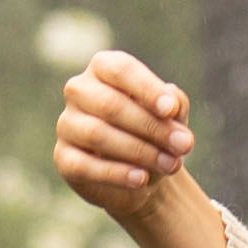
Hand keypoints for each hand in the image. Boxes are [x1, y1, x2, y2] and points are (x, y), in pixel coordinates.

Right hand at [55, 46, 199, 223]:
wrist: (141, 174)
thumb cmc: (155, 132)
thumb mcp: (172, 115)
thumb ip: (176, 104)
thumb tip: (172, 103)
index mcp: (104, 68)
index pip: (121, 70)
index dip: (147, 88)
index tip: (171, 110)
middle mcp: (79, 90)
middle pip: (111, 105)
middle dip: (151, 127)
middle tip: (184, 145)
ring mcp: (67, 124)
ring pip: (97, 134)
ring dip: (140, 151)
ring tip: (171, 164)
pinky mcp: (63, 158)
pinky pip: (84, 165)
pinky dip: (116, 173)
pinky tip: (141, 179)